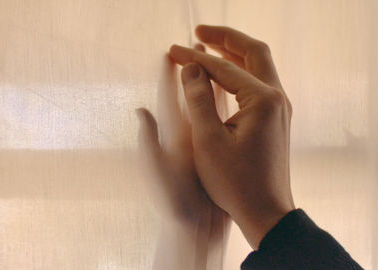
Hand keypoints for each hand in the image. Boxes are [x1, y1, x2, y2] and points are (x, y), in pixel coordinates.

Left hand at [137, 45, 229, 268]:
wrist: (197, 227)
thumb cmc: (174, 202)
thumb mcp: (158, 170)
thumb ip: (149, 140)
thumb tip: (140, 109)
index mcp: (171, 136)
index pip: (168, 97)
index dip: (167, 74)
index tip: (168, 51)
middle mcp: (187, 135)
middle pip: (190, 94)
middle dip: (194, 69)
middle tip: (199, 45)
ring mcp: (205, 143)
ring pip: (210, 104)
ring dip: (213, 81)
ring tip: (219, 60)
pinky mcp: (220, 153)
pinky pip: (226, 122)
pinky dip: (230, 104)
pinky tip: (237, 92)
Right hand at [168, 25, 294, 248]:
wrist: (266, 213)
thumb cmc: (236, 182)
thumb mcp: (208, 141)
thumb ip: (198, 99)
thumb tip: (192, 68)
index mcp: (263, 101)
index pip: (224, 68)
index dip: (195, 58)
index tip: (172, 51)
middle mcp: (278, 98)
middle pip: (254, 52)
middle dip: (226, 38)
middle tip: (200, 31)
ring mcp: (281, 109)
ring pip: (260, 66)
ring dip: (234, 53)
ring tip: (208, 46)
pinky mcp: (277, 119)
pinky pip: (260, 83)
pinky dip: (241, 72)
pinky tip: (223, 75)